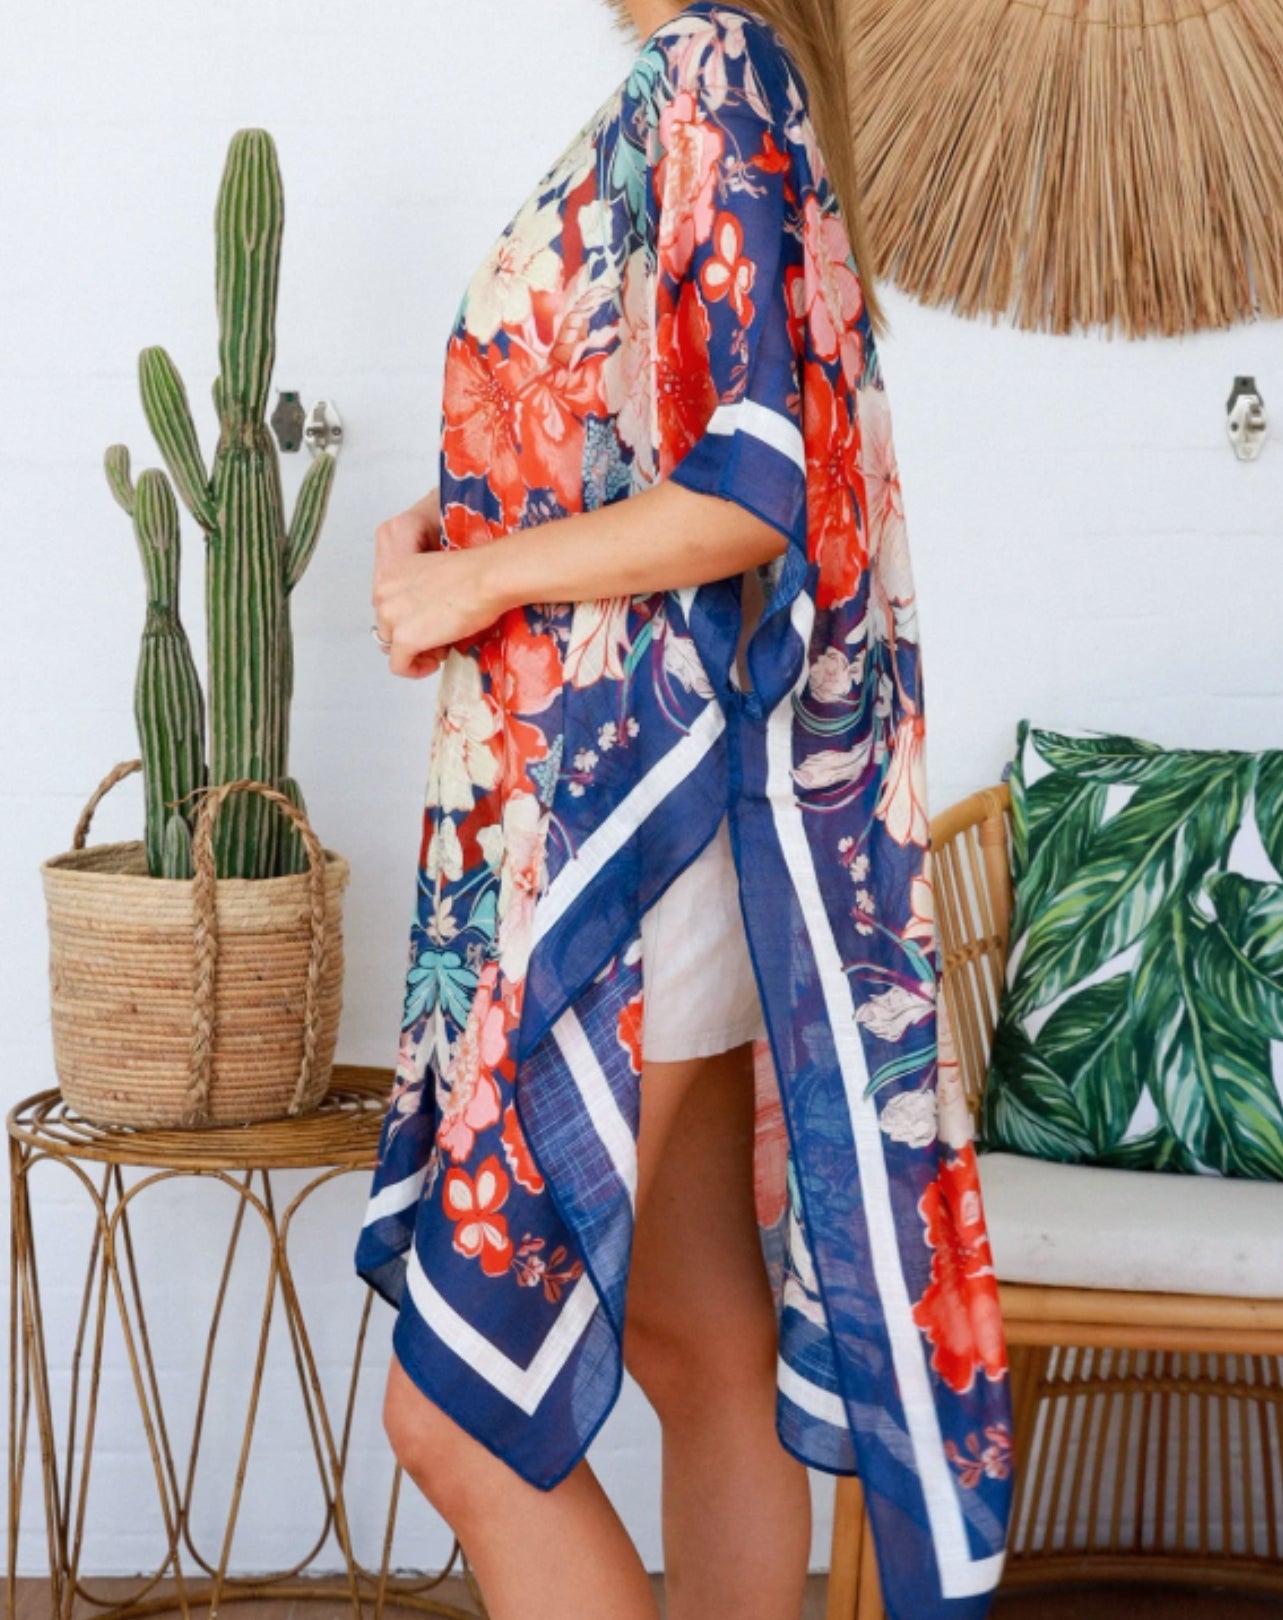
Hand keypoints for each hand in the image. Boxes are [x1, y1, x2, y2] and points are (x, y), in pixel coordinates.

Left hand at [373, 543, 510, 678]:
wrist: (487, 579)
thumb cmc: (473, 575)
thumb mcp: (435, 576)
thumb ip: (419, 594)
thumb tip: (422, 617)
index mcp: (391, 571)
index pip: (388, 604)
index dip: (408, 618)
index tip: (425, 623)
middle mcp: (384, 592)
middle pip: (388, 626)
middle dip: (412, 635)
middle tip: (436, 637)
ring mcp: (391, 616)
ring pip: (392, 646)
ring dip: (415, 651)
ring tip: (439, 647)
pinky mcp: (404, 639)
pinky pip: (399, 666)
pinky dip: (415, 670)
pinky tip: (432, 664)